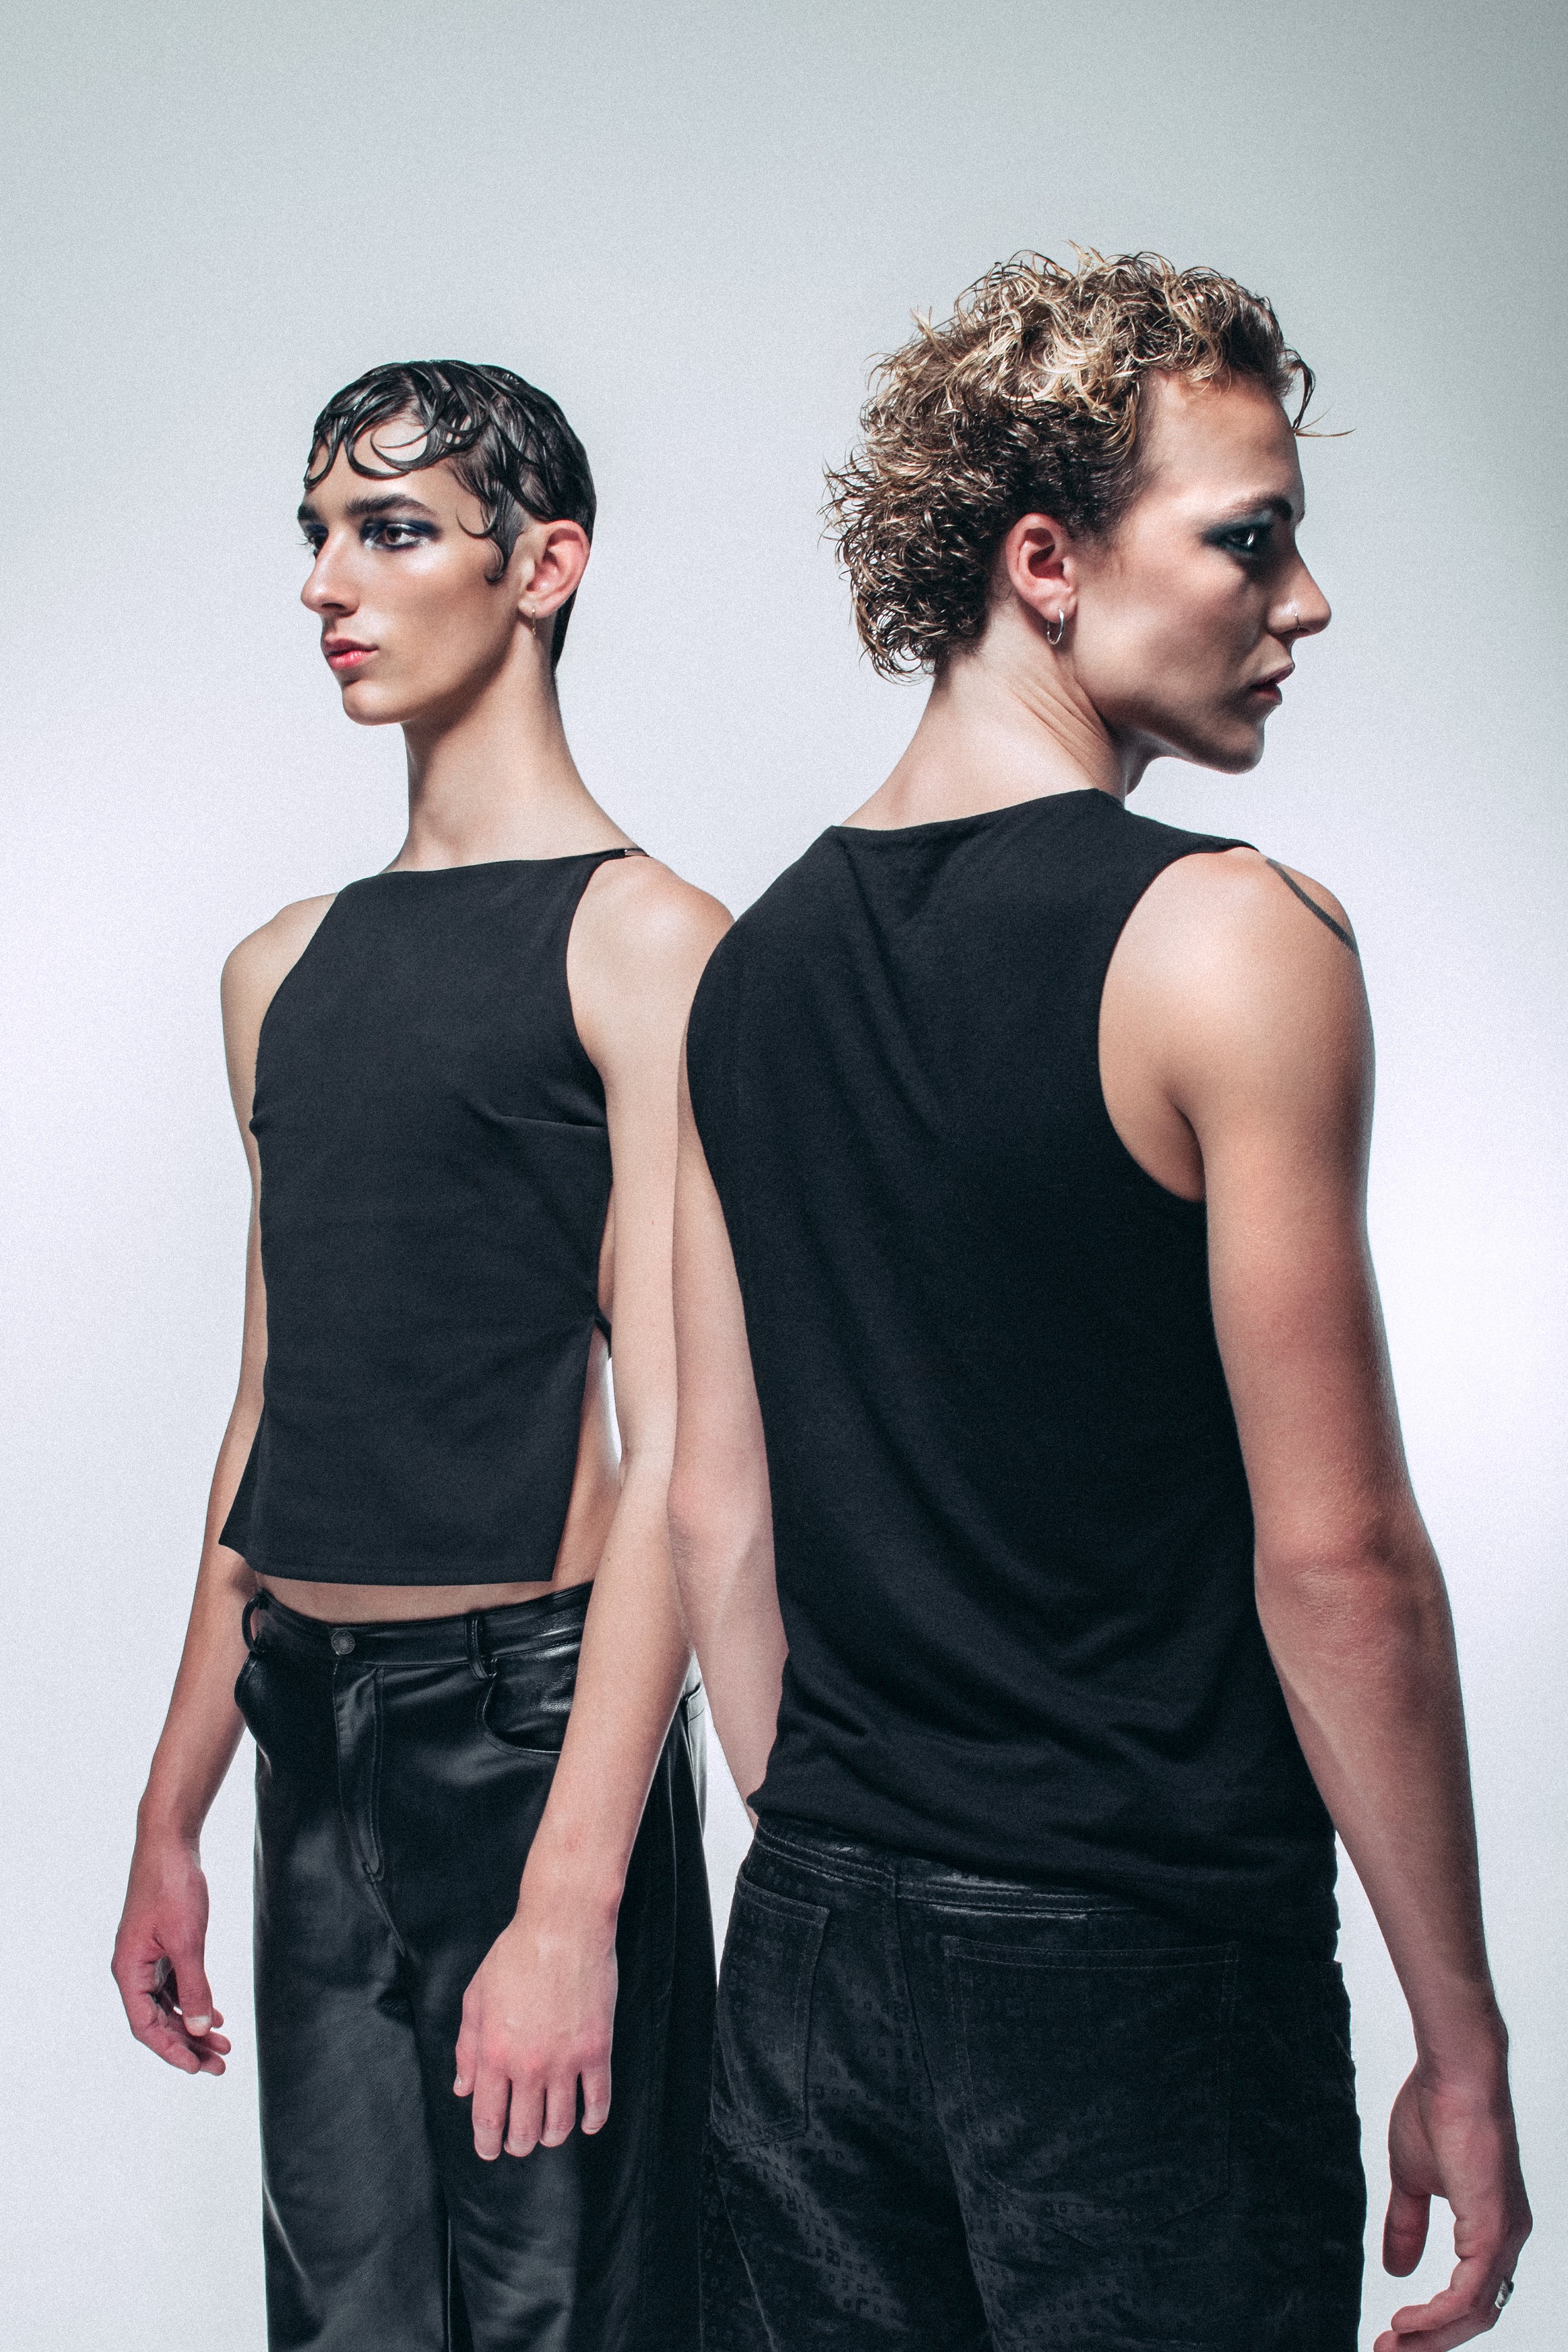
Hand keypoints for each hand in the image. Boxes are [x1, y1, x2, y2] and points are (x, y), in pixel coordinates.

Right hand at [112, 1830, 230, 2076]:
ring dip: (194, 2025)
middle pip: (159, 2021)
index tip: (197, 2068)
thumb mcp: (187, 1940)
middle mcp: (133, 1969)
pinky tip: (215, 2015)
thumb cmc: (172, 1887)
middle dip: (189, 2044)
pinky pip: (175, 1985)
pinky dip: (194, 2001)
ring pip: (169, 2005)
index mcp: (129, 1971)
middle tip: (220, 2064)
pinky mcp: (161, 1946)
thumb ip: (194, 1985)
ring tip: (223, 2046)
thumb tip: (198, 2027)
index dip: (171, 2050)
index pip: (146, 2026)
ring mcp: (147, 1958)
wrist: (170, 1844)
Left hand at [453, 1880, 617, 2160]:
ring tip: (550, 2133)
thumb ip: (467, 2047)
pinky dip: (592, 2119)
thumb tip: (462, 2087)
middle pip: (525, 2130)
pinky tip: (587, 2122)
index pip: (488, 2118)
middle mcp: (529, 2066)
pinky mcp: (597, 2050)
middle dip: (519, 2143)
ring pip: (560, 2123)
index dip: (488, 2143)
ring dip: (553, 2136)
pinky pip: (598, 2100)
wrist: (563, 1928)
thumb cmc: (516, 1956)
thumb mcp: (476, 1998)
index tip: (490, 2150)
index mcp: (494, 2054)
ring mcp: (566, 2061)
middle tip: (520, 2142)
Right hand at [1374, 2061, 1530, 2350]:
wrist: (1454, 2071)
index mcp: (1491, 2227)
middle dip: (1431, 2342)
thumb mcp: (1411, 2179)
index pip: (1470, 2295)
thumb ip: (1406, 2224)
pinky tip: (1409, 2321)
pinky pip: (1470, 2293)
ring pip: (1475, 2312)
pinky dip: (1437, 2315)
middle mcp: (1506, 2239)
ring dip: (1431, 2336)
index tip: (1393, 2333)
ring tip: (1392, 2344)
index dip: (1434, 2321)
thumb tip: (1397, 2270)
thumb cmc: (1436, 2109)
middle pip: (1475, 2315)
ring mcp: (1504, 2236)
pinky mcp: (1493, 2229)